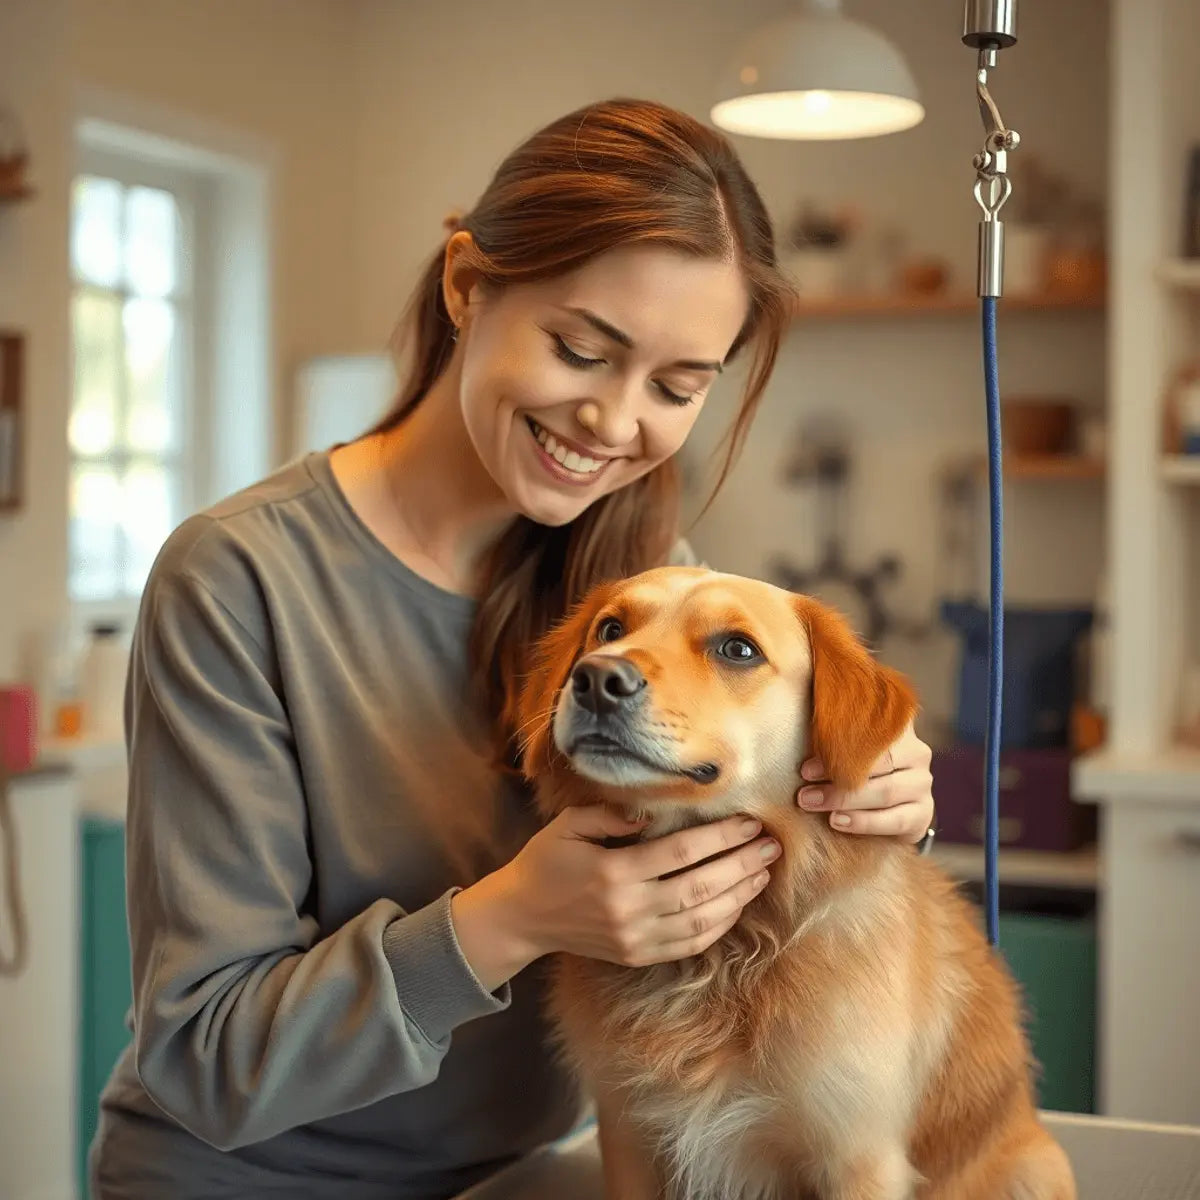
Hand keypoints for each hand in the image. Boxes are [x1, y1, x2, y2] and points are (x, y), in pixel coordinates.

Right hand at [452, 805, 776, 988]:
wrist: (522, 917)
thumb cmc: (546, 862)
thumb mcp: (570, 825)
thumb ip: (611, 814)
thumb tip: (651, 810)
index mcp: (614, 872)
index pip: (682, 853)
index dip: (722, 838)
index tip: (750, 822)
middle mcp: (630, 910)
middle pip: (702, 887)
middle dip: (743, 865)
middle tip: (772, 845)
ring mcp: (636, 938)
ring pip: (703, 920)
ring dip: (740, 896)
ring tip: (763, 872)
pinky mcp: (638, 956)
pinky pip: (690, 944)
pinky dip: (720, 925)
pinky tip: (737, 904)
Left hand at [795, 720, 933, 843]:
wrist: (879, 809)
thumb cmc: (848, 768)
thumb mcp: (839, 743)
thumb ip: (825, 721)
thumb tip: (789, 686)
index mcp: (896, 726)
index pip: (869, 732)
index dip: (836, 748)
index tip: (804, 768)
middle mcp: (916, 752)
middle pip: (878, 763)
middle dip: (836, 778)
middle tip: (802, 792)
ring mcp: (922, 783)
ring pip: (886, 791)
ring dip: (844, 800)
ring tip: (812, 804)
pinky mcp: (923, 813)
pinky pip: (895, 820)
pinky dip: (864, 822)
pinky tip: (837, 822)